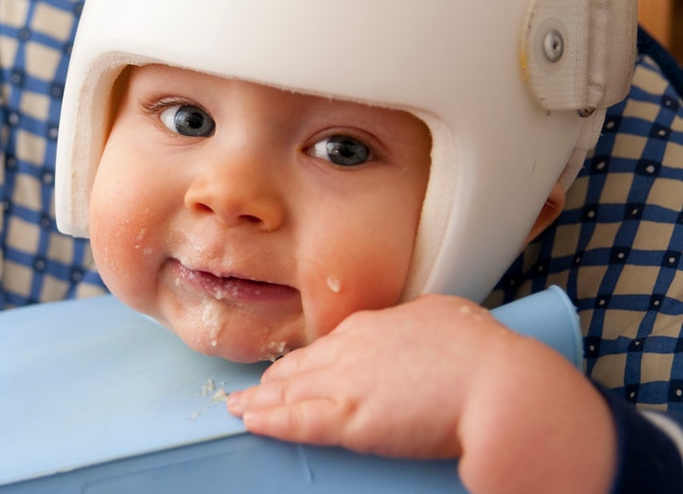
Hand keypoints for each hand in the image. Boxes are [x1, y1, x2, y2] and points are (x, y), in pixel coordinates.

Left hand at [225, 294, 615, 493]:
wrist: (499, 385)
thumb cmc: (486, 354)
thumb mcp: (444, 317)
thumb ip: (417, 325)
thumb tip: (414, 331)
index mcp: (376, 323)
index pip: (331, 344)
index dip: (311, 360)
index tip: (298, 367)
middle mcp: (351, 348)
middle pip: (302, 366)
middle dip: (276, 379)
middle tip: (255, 389)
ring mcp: (346, 384)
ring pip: (289, 392)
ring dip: (261, 400)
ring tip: (239, 407)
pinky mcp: (348, 420)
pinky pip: (296, 421)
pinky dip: (268, 420)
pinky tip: (250, 421)